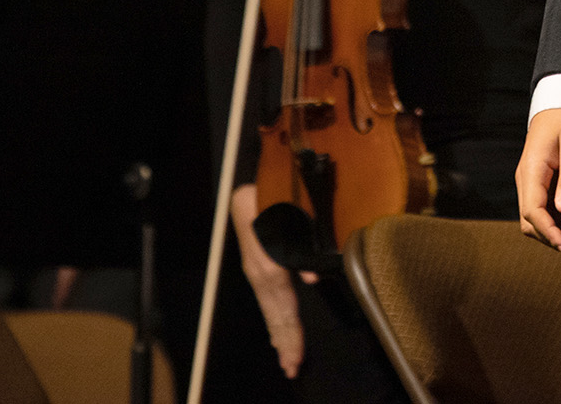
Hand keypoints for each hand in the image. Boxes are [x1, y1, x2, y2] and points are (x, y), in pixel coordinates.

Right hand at [231, 184, 317, 377]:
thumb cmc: (275, 199)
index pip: (284, 310)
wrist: (247, 191)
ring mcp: (256, 273)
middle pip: (275, 316)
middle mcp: (260, 276)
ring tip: (286, 357)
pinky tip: (277, 331)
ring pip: (270, 310)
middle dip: (285, 343)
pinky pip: (267, 300)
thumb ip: (304, 248)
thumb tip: (313, 278)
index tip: (296, 360)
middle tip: (291, 369)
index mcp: (270, 269)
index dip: (291, 335)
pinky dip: (274, 319)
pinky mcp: (256, 268)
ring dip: (279, 334)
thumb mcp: (294, 221)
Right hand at [516, 109, 560, 257]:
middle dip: (555, 240)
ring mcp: (533, 183)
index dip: (550, 233)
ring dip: (557, 237)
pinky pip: (545, 212)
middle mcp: (527, 180)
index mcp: (531, 170)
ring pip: (537, 221)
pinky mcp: (542, 184)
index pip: (533, 212)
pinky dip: (559, 227)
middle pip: (532, 222)